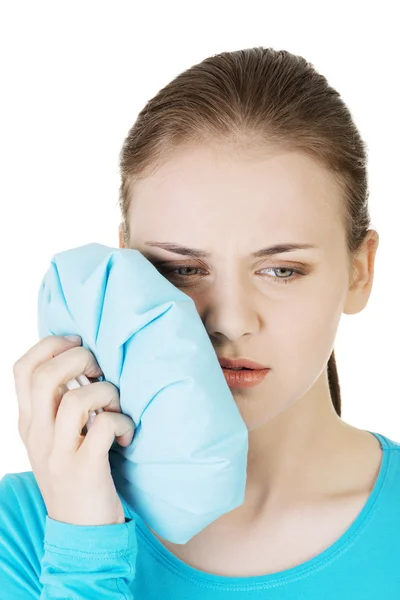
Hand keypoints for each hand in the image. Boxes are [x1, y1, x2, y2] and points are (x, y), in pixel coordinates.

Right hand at [13, 334, 134, 525]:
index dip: (51, 345)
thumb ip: (57, 405)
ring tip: (116, 409)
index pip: (22, 368)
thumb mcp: (54, 438)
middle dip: (81, 359)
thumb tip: (79, 362)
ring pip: (77, 399)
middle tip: (101, 371)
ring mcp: (58, 453)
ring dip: (107, 393)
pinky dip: (121, 423)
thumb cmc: (75, 474)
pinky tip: (124, 435)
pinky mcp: (84, 468)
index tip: (78, 345)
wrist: (80, 532)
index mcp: (28, 422)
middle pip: (46, 374)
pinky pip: (103, 426)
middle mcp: (37, 435)